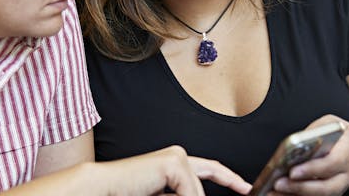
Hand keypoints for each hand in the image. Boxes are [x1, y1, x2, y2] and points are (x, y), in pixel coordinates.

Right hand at [100, 145, 251, 195]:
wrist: (101, 189)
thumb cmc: (126, 194)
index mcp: (175, 165)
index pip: (210, 170)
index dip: (231, 178)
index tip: (247, 188)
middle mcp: (178, 156)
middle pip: (204, 187)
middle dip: (211, 191)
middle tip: (210, 192)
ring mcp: (177, 157)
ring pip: (196, 195)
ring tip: (152, 192)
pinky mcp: (174, 163)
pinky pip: (190, 194)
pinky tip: (154, 193)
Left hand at [269, 115, 348, 195]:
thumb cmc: (340, 135)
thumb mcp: (329, 124)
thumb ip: (314, 133)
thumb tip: (294, 145)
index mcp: (347, 153)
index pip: (331, 163)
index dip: (312, 169)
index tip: (293, 171)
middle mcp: (346, 174)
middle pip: (325, 187)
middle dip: (300, 187)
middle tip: (278, 184)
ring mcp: (339, 186)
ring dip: (295, 195)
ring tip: (273, 192)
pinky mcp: (331, 192)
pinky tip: (279, 194)